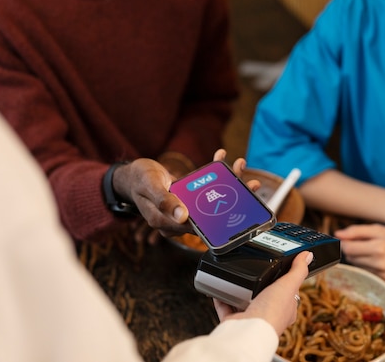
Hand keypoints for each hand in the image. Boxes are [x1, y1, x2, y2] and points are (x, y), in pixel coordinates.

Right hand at [114, 149, 256, 239]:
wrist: (132, 175)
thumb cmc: (138, 180)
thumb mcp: (149, 187)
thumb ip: (164, 201)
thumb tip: (183, 216)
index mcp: (168, 223)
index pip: (199, 227)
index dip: (221, 219)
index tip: (239, 207)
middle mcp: (180, 218)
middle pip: (212, 213)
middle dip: (234, 197)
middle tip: (252, 184)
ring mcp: (186, 208)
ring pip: (213, 198)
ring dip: (229, 182)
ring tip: (241, 166)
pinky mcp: (189, 197)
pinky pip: (207, 187)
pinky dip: (216, 172)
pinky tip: (222, 157)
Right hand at [213, 251, 312, 334]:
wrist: (248, 329)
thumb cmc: (272, 312)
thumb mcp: (288, 285)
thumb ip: (298, 270)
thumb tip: (308, 256)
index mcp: (285, 309)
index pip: (288, 293)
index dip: (285, 281)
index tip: (280, 269)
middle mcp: (268, 315)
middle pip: (265, 297)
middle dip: (259, 286)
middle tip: (255, 271)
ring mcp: (250, 318)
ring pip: (245, 302)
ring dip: (240, 291)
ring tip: (238, 277)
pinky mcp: (234, 320)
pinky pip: (226, 307)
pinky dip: (222, 298)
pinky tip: (221, 288)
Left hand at [335, 224, 384, 285]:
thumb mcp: (381, 230)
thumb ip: (357, 231)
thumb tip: (337, 234)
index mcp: (379, 246)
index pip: (347, 248)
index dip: (344, 243)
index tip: (348, 240)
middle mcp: (380, 263)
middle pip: (351, 258)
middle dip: (353, 251)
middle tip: (365, 245)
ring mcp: (383, 275)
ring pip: (358, 267)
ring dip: (360, 260)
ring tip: (374, 253)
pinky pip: (368, 274)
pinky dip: (369, 268)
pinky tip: (380, 263)